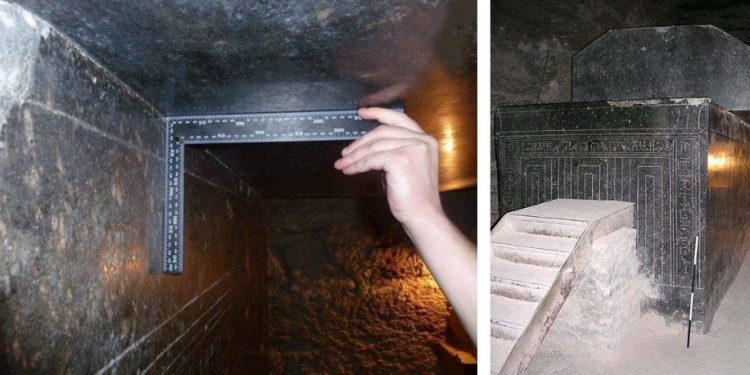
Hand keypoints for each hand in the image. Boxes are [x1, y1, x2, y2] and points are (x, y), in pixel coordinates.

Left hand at [334, 107, 442, 225]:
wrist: (422, 215)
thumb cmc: (414, 196)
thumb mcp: (408, 165)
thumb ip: (395, 150)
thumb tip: (368, 146)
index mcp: (425, 140)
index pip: (399, 119)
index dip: (379, 113)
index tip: (362, 113)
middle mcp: (421, 140)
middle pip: (382, 131)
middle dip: (360, 142)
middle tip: (345, 152)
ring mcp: (412, 148)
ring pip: (374, 146)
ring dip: (355, 156)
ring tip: (343, 164)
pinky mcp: (400, 159)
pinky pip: (372, 159)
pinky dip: (358, 165)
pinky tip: (350, 171)